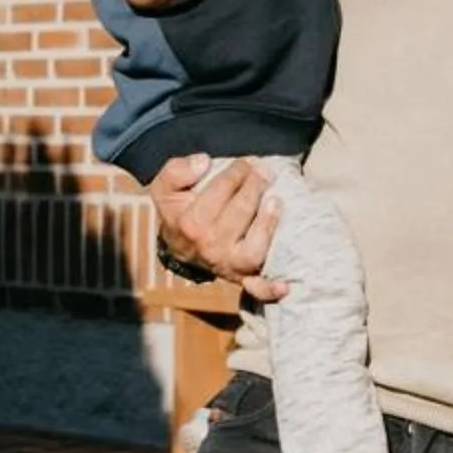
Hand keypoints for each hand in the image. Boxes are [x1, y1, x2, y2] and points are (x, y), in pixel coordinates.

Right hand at [148, 153, 284, 300]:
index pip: (221, 190)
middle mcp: (209, 247)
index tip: (245, 162)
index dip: (237, 171)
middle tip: (264, 172)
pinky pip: (257, 288)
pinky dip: (271, 290)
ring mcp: (227, 265)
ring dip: (268, 224)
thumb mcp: (166, 187)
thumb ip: (177, 170)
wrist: (180, 244)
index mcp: (190, 224)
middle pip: (240, 213)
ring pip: (254, 249)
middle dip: (255, 186)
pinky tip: (285, 285)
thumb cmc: (179, 210)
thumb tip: (203, 162)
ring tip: (275, 202)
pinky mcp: (242, 277)